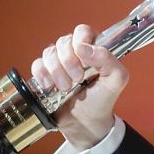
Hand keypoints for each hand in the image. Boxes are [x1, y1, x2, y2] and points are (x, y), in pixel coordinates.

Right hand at [30, 24, 129, 150]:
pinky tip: (51, 87)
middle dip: (69, 62)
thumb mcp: (116, 80)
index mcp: (95, 48)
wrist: (86, 122)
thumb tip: (84, 48)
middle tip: (78, 79)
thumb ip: (109, 60)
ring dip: (57, 72)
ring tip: (66, 88)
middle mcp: (75, 52)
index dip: (80, 42)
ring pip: (49, 52)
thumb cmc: (103, 98)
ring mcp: (59, 62)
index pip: (83, 31)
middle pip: (64, 41)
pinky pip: (37, 64)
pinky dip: (43, 75)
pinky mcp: (45, 73)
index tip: (84, 60)